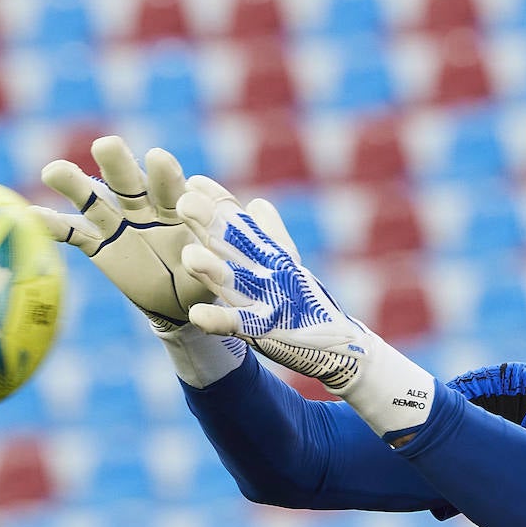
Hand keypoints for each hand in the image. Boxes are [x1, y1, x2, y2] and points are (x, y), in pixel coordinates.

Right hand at [32, 136, 210, 329]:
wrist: (180, 302)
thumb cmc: (203, 279)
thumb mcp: (214, 271)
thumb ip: (206, 259)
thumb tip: (195, 256)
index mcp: (178, 206)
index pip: (171, 186)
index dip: (165, 174)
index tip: (158, 157)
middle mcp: (144, 206)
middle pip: (128, 181)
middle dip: (118, 163)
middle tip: (106, 145)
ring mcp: (119, 224)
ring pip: (94, 200)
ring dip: (74, 185)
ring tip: (53, 171)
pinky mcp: (99, 246)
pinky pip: (74, 234)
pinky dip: (54, 226)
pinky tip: (31, 215)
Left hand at [175, 176, 370, 390]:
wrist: (340, 344)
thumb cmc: (308, 303)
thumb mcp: (288, 265)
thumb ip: (270, 234)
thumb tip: (255, 203)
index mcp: (267, 255)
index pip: (240, 223)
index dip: (219, 202)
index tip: (194, 182)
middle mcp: (266, 272)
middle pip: (234, 246)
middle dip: (210, 225)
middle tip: (185, 203)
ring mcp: (267, 300)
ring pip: (233, 282)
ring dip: (212, 269)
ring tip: (188, 255)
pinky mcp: (267, 331)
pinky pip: (239, 324)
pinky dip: (219, 320)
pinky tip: (197, 314)